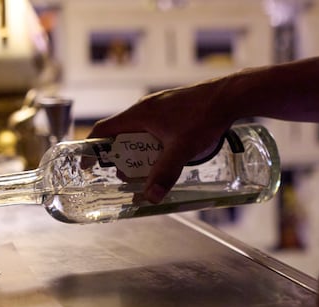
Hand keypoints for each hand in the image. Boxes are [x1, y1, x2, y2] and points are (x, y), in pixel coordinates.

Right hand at [89, 81, 233, 202]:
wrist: (230, 96)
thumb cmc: (204, 116)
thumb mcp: (182, 149)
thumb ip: (165, 173)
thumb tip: (149, 198)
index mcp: (139, 114)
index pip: (103, 130)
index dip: (92, 148)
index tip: (88, 165)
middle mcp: (145, 108)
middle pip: (121, 135)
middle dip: (121, 157)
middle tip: (129, 176)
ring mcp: (160, 107)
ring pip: (139, 133)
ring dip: (139, 152)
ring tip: (149, 170)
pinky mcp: (174, 109)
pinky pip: (154, 129)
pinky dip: (153, 145)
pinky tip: (168, 156)